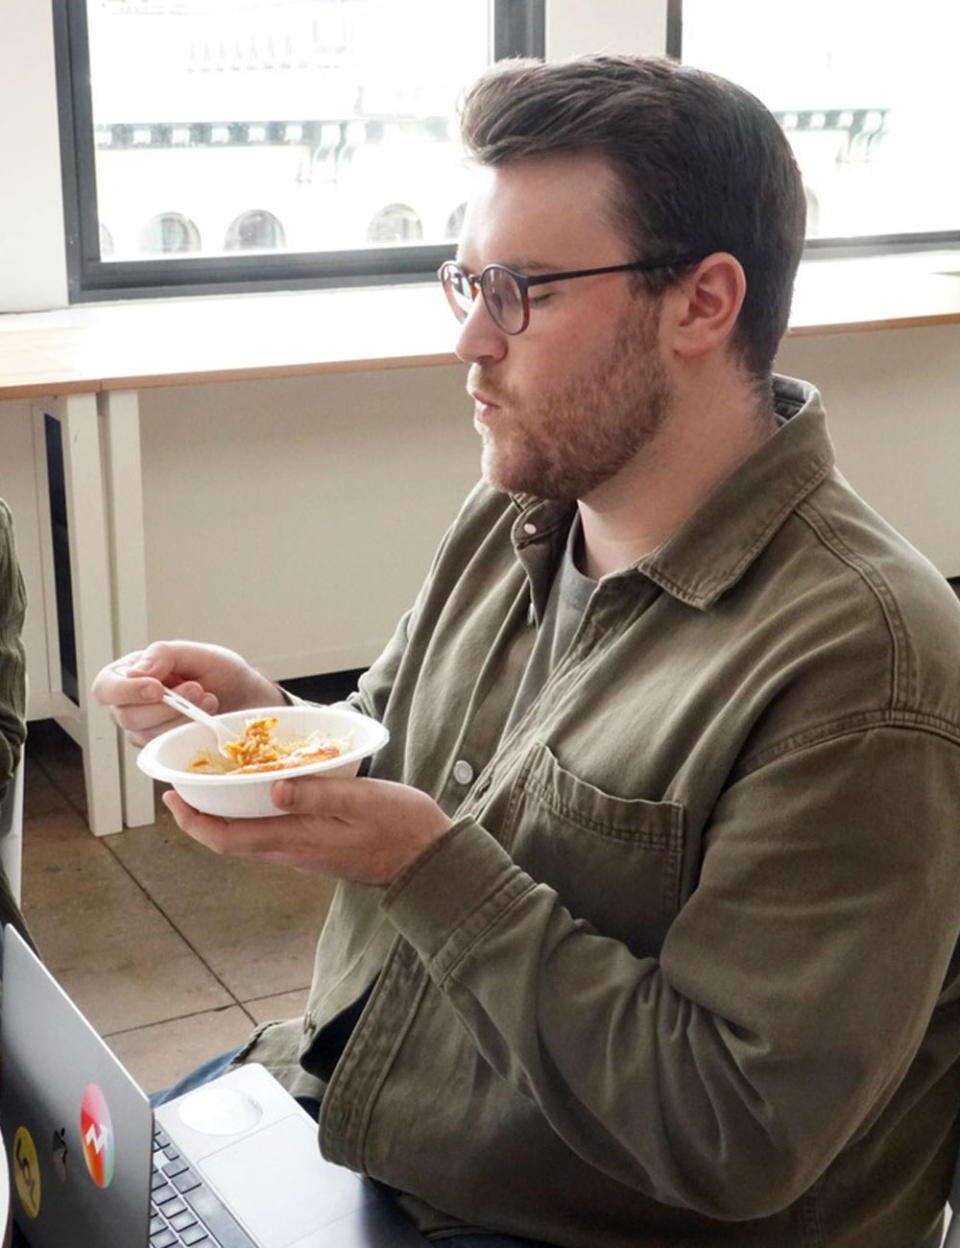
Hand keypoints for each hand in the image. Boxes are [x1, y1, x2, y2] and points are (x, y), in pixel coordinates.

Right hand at [91, 640, 282, 746]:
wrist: (244, 697)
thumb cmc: (217, 672)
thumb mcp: (196, 653)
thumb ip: (164, 655)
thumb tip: (136, 672)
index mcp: (128, 675)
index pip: (105, 688)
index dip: (125, 692)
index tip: (157, 688)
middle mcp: (130, 705)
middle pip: (127, 716)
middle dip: (166, 706)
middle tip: (197, 689)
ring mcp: (145, 730)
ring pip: (148, 735)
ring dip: (182, 718)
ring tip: (208, 699)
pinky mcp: (162, 747)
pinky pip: (167, 747)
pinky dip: (189, 731)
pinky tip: (207, 717)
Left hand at [162, 775, 451, 885]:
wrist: (430, 861)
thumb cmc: (402, 826)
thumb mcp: (361, 801)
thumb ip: (316, 794)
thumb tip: (271, 787)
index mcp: (297, 840)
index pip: (228, 838)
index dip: (194, 821)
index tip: (171, 797)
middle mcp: (293, 852)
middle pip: (230, 841)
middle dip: (199, 817)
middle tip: (180, 786)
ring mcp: (304, 853)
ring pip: (248, 839)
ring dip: (223, 816)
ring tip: (210, 786)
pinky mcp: (316, 849)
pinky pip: (269, 835)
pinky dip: (251, 816)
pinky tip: (258, 793)